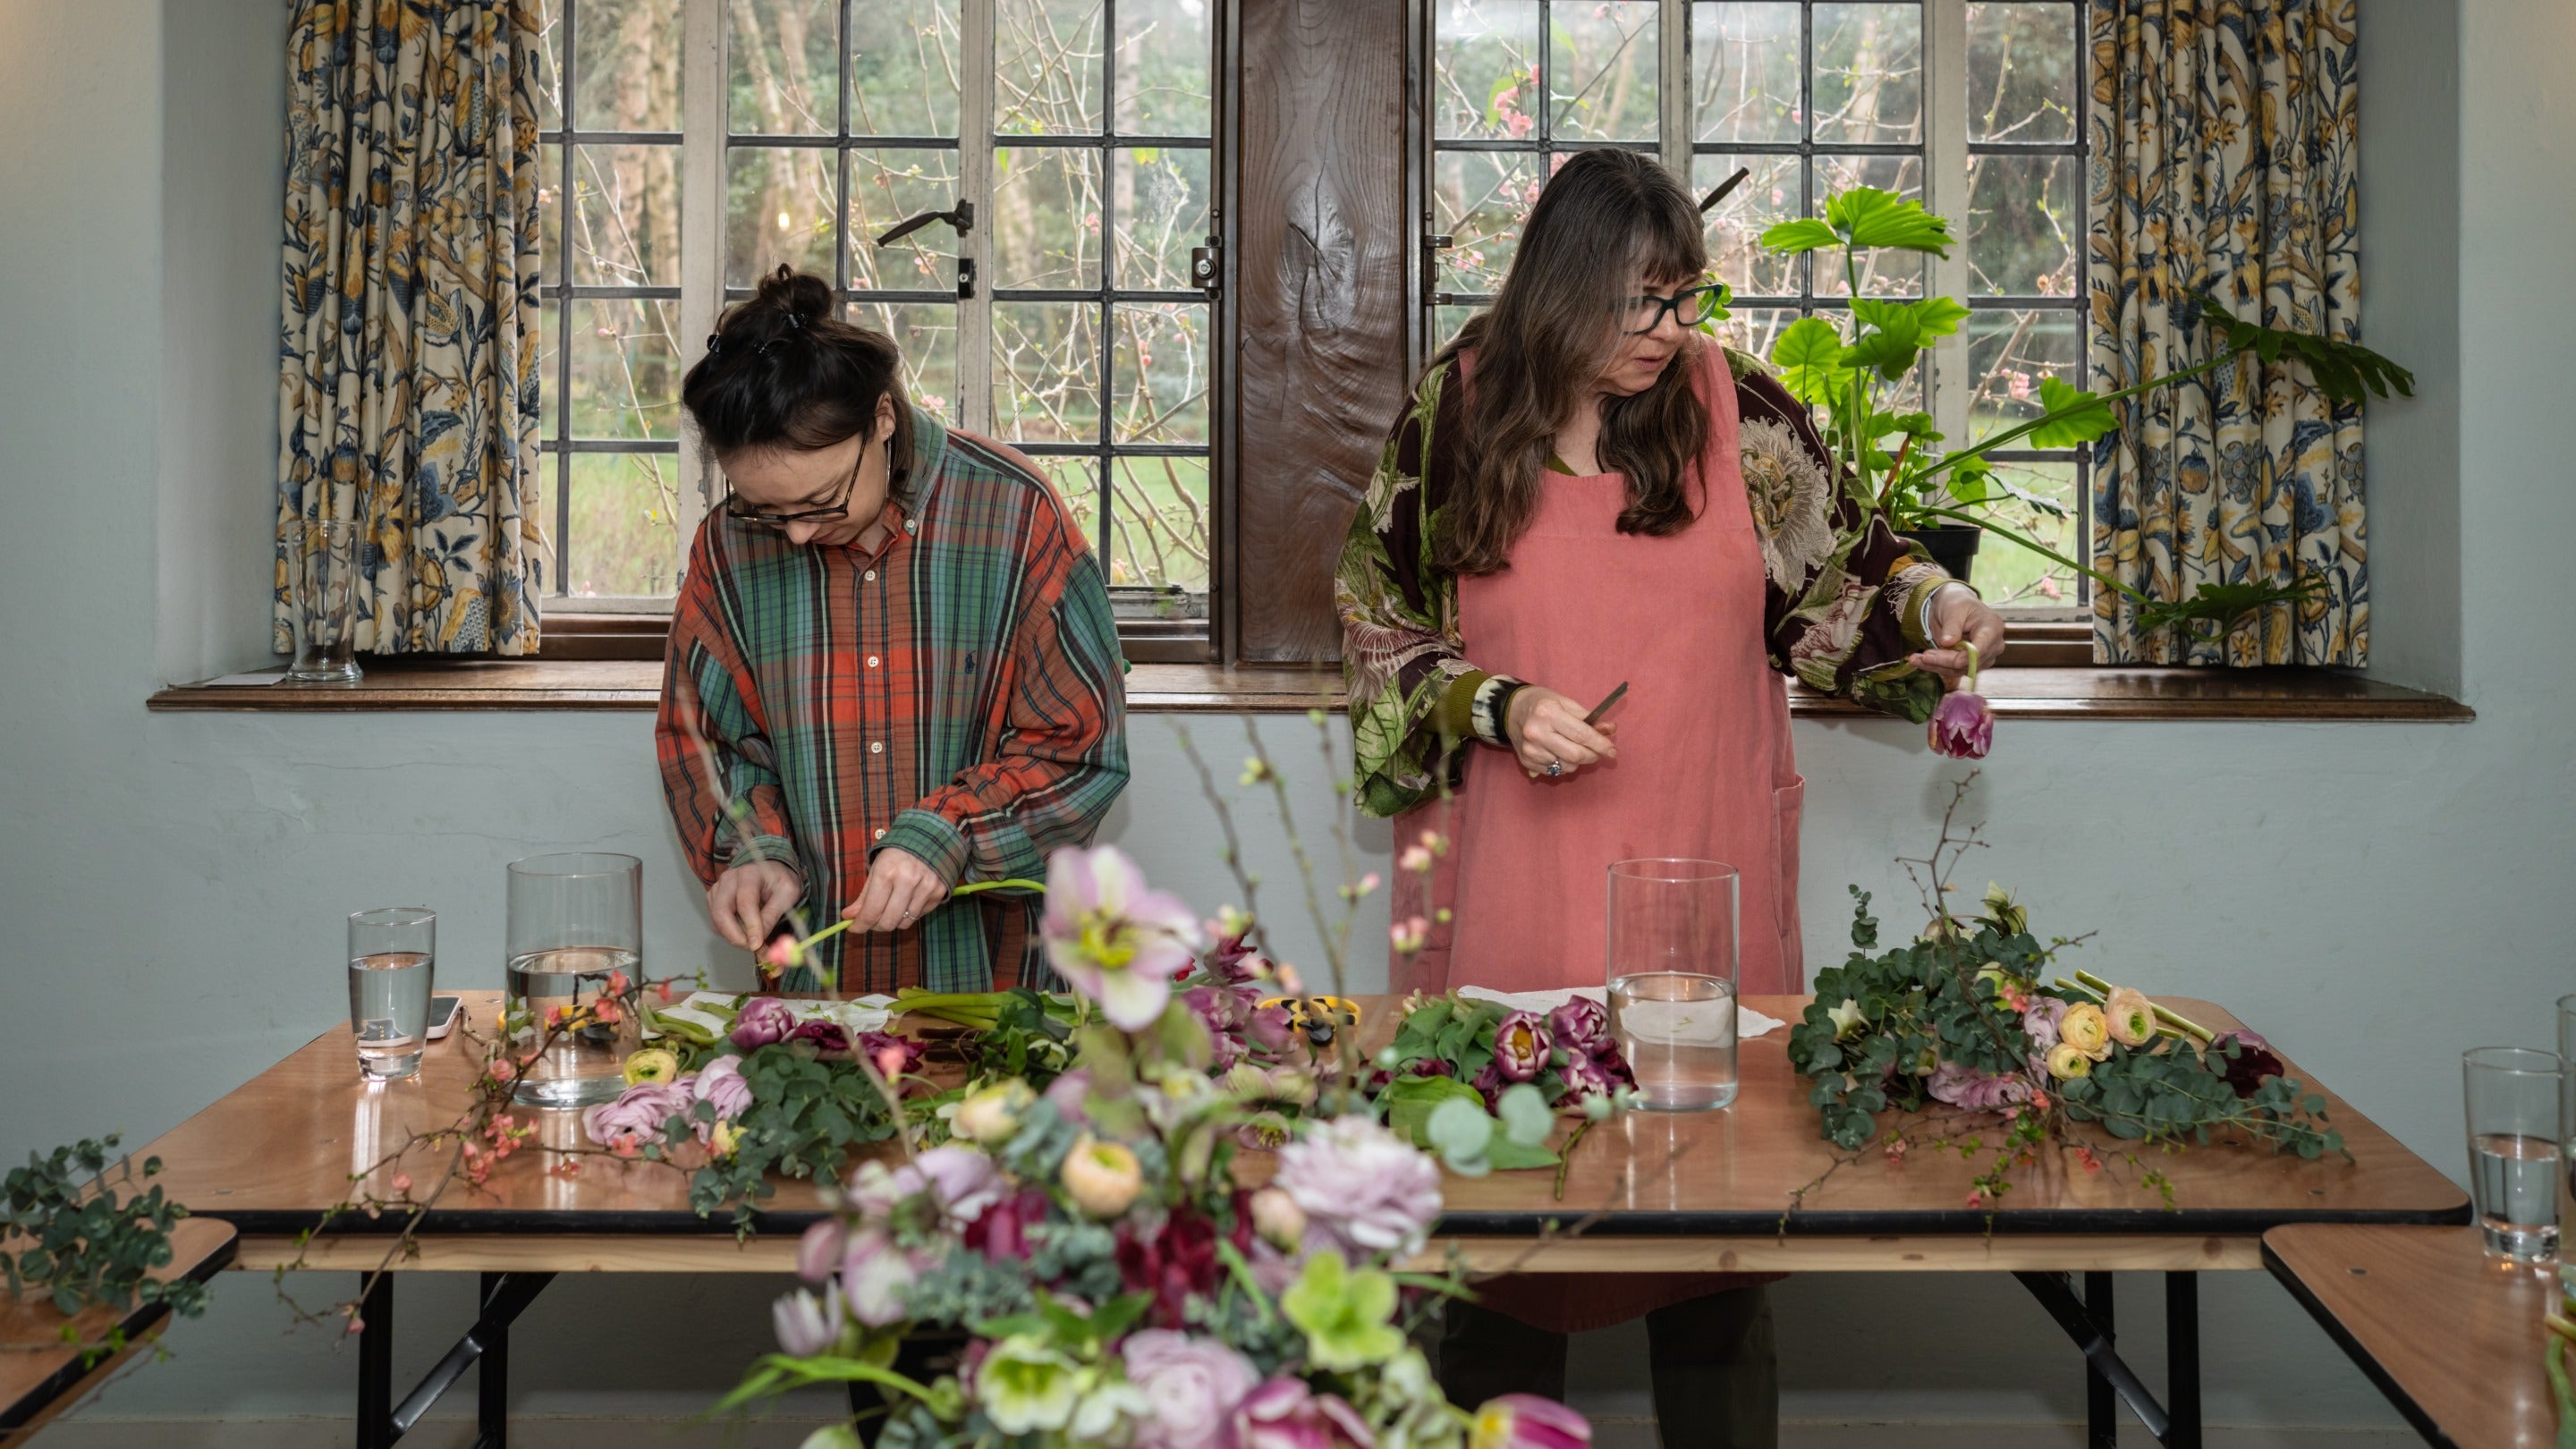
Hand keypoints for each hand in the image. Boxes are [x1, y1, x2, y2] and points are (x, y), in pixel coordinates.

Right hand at [707, 859, 803, 949]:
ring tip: (753, 939)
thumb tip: (760, 940)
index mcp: (750, 874)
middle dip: (735, 936)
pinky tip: (744, 930)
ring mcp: (718, 888)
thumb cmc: (779, 881)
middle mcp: (729, 879)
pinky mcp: (713, 899)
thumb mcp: (787, 894)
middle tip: (752, 947)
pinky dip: (728, 932)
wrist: (769, 872)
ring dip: (733, 936)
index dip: (751, 926)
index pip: (745, 903)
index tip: (756, 944)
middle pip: (722, 912)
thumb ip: (772, 915)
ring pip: (717, 920)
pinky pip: (715, 923)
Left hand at [843, 848, 948, 932]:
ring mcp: (926, 887)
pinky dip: (910, 914)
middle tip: (872, 921)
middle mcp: (908, 880)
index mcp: (887, 872)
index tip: (854, 928)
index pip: (871, 911)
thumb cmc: (897, 854)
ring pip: (905, 923)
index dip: (860, 925)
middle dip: (876, 926)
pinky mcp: (938, 893)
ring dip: (894, 920)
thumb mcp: (876, 869)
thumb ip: (863, 896)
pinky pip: (919, 916)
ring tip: (890, 909)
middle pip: (888, 922)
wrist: (929, 838)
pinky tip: (907, 901)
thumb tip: (848, 917)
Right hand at [1504, 685, 1618, 779]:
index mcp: (1548, 713)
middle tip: (1599, 751)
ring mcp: (1530, 749)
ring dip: (1578, 761)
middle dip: (1592, 755)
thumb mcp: (1566, 703)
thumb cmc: (1542, 703)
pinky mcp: (1526, 762)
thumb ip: (1588, 718)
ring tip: (1575, 748)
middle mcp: (1536, 732)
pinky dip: (1564, 765)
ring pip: (1567, 766)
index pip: (1581, 734)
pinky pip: (1555, 771)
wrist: (1510, 710)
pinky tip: (1560, 753)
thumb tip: (1610, 730)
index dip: (1600, 744)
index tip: (1612, 750)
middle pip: (1575, 755)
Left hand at [1910, 584, 2006, 687]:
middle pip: (1968, 662)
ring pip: (1959, 670)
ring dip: (1936, 666)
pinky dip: (1936, 667)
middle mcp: (1993, 646)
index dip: (1961, 657)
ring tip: (1915, 659)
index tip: (1938, 655)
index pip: (1980, 649)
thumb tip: (1947, 643)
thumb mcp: (1953, 608)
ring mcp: (1984, 657)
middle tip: (1921, 656)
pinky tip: (1919, 661)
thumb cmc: (1957, 603)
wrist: (1955, 607)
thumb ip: (1952, 626)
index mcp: (1992, 628)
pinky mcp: (1972, 664)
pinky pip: (1953, 670)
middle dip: (1943, 661)